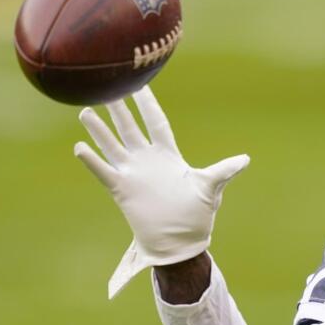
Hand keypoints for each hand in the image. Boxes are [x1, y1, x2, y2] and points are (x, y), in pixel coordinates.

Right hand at [74, 86, 248, 297]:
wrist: (181, 241)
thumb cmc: (197, 214)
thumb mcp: (210, 189)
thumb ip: (223, 172)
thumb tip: (245, 160)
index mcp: (168, 155)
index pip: (156, 122)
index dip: (148, 104)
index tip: (140, 83)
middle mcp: (147, 160)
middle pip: (130, 128)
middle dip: (119, 109)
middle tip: (107, 86)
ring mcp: (133, 173)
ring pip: (113, 145)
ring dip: (99, 130)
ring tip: (86, 111)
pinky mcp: (122, 190)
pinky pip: (104, 171)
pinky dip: (92, 161)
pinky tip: (80, 147)